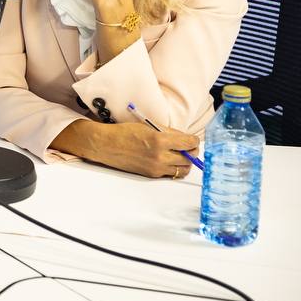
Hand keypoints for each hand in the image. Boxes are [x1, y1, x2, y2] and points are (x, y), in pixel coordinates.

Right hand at [62, 121, 198, 177]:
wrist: (106, 145)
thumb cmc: (124, 132)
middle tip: (189, 147)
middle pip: (189, 158)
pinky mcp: (151, 174)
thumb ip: (168, 132)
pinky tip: (169, 160)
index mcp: (159, 140)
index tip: (193, 139)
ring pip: (183, 169)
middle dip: (192, 152)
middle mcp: (160, 156)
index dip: (194, 140)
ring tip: (181, 155)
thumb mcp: (148, 126)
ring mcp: (156, 167)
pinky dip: (174, 168)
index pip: (188, 143)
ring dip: (185, 162)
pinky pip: (171, 173)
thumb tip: (184, 138)